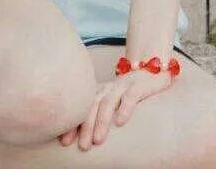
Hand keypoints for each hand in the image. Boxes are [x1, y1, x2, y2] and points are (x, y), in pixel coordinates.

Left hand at [59, 68, 173, 150]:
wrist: (151, 69)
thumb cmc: (130, 91)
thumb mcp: (113, 101)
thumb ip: (101, 114)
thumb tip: (88, 139)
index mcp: (98, 92)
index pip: (82, 109)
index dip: (73, 124)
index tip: (64, 141)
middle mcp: (107, 89)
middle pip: (92, 106)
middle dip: (85, 127)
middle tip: (82, 146)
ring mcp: (122, 86)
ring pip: (108, 103)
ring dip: (101, 122)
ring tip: (97, 141)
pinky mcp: (138, 86)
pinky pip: (130, 97)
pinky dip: (124, 108)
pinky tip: (120, 123)